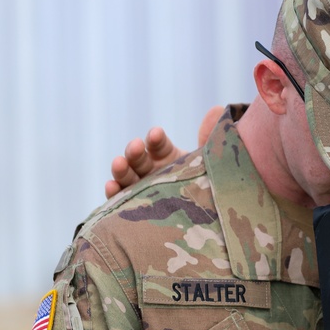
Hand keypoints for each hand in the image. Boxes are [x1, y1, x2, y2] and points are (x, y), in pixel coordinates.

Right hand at [104, 105, 221, 197]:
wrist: (207, 220)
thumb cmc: (207, 186)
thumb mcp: (210, 162)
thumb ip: (210, 137)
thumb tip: (218, 109)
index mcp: (169, 156)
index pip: (159, 144)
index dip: (156, 139)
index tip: (157, 134)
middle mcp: (152, 170)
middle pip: (139, 158)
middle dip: (135, 152)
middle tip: (135, 147)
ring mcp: (141, 188)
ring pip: (127, 176)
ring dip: (121, 168)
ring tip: (119, 163)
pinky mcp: (133, 207)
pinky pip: (120, 199)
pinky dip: (113, 192)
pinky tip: (111, 187)